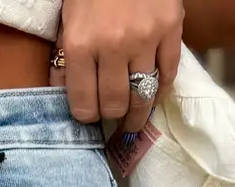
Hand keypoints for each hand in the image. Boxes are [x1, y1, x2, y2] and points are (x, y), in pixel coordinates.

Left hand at [51, 0, 182, 133]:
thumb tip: (64, 98)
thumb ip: (63, 60)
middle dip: (112, 115)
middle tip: (113, 115)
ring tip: (134, 118)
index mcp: (81, 44)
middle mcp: (112, 46)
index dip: (87, 116)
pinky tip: (153, 92)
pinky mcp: (171, 29)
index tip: (91, 114)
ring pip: (143, 96)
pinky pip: (168, 75)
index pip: (84, 105)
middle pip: (115, 105)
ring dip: (138, 112)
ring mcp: (145, 38)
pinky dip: (160, 89)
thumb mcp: (67, 21)